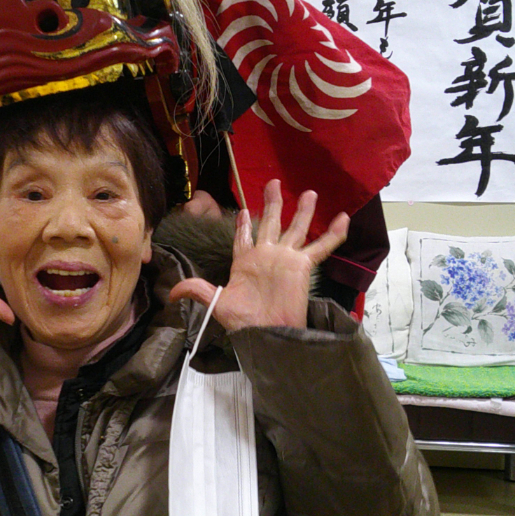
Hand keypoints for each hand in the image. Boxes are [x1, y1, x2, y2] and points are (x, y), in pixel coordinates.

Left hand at [168, 180, 347, 330]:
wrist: (267, 333)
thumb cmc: (243, 321)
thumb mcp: (216, 302)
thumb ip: (197, 291)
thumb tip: (171, 294)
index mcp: (246, 262)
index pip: (244, 237)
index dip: (243, 224)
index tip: (243, 211)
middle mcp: (267, 256)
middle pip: (270, 223)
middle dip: (272, 203)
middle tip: (273, 182)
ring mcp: (286, 259)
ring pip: (296, 228)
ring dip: (303, 211)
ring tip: (309, 192)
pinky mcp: (302, 266)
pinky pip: (321, 247)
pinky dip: (332, 234)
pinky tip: (343, 218)